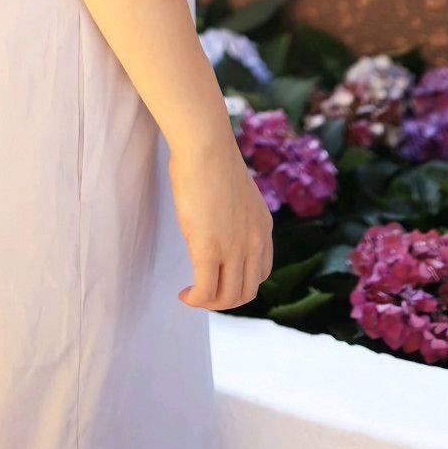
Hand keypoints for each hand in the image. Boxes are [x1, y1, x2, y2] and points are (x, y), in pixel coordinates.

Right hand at [168, 128, 273, 310]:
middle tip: (203, 291)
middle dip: (225, 299)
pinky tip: (184, 294)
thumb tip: (217, 214)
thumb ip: (233, 210)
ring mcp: (234, 248)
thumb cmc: (211, 157)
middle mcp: (255, 242)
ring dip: (209, 303)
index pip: (261, 271)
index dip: (240, 281)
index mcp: (263, 226)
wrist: (206, 146)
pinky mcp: (209, 249)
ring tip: (192, 295)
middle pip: (247, 291)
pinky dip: (195, 299)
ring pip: (228, 297)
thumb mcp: (235, 190)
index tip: (219, 276)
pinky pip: (205, 290)